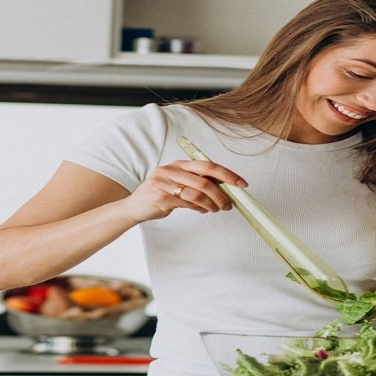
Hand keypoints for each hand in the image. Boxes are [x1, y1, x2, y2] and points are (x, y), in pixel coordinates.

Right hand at [121, 159, 247, 221]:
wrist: (134, 208)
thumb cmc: (159, 196)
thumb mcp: (178, 185)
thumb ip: (197, 184)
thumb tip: (224, 190)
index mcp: (178, 164)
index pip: (207, 165)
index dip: (227, 174)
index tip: (241, 183)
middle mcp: (171, 170)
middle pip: (205, 178)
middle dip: (222, 192)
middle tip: (230, 203)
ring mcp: (165, 182)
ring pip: (198, 193)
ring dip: (212, 204)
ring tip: (218, 209)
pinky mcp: (161, 196)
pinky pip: (187, 203)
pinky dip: (200, 208)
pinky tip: (204, 210)